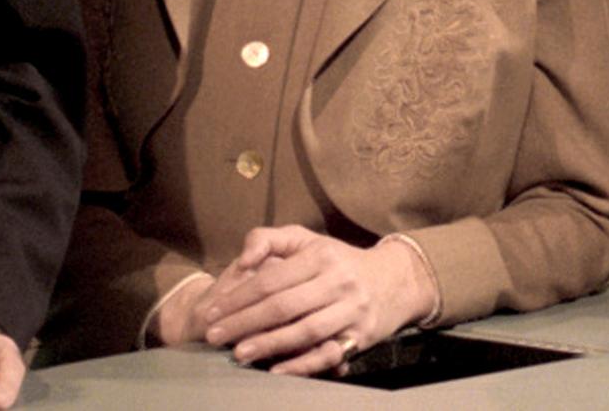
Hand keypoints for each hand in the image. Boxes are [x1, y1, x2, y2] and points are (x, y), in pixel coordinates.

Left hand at [193, 226, 435, 376]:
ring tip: (239, 353)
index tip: (213, 312)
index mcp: (321, 256)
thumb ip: (269, 239)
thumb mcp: (307, 240)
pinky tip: (277, 370)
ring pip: (305, 331)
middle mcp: (338, 281)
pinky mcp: (360, 336)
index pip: (272, 279)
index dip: (239, 297)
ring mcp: (351, 310)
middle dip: (245, 322)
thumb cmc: (339, 261)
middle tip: (216, 335)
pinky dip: (303, 364)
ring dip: (269, 344)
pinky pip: (329, 353)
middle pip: (284, 306)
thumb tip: (243, 260)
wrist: (395, 280)